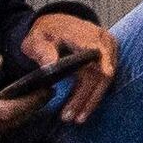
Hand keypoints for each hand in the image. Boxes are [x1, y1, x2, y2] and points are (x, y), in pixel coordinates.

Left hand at [19, 9, 118, 124]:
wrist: (55, 24)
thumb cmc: (45, 32)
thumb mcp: (36, 39)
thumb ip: (42, 50)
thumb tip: (52, 64)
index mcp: (84, 34)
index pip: (98, 51)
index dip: (103, 65)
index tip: (105, 77)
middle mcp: (101, 41)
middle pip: (101, 73)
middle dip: (88, 97)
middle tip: (72, 117)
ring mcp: (106, 51)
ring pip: (103, 81)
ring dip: (90, 101)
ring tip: (75, 118)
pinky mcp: (106, 61)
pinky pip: (101, 82)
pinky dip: (91, 97)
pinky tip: (80, 110)